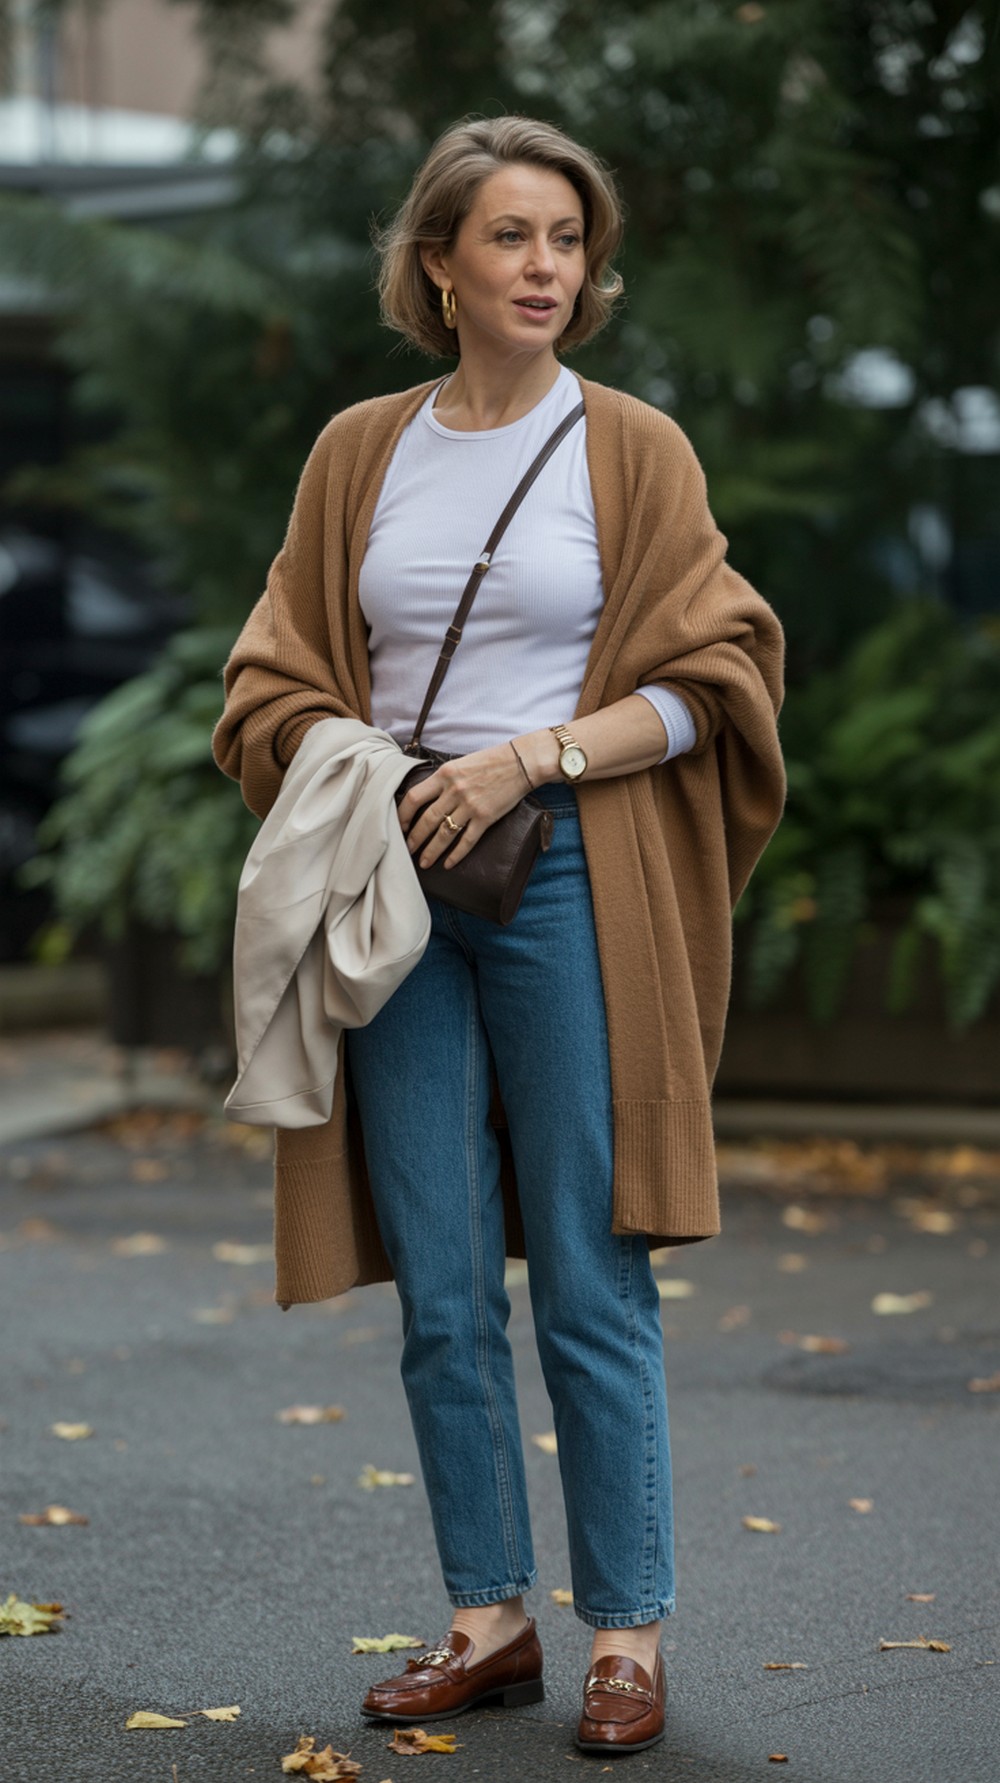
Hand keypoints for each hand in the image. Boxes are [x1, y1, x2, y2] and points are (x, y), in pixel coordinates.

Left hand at [397, 743, 526, 870]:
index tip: (400, 825)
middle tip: (407, 850)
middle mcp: (454, 790)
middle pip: (426, 820)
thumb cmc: (491, 760)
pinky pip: (467, 840)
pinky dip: (456, 854)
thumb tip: (426, 797)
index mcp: (444, 774)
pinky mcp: (486, 817)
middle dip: (414, 838)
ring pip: (444, 833)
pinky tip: (448, 864)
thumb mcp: (460, 763)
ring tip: (424, 862)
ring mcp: (470, 805)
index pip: (414, 797)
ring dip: (431, 851)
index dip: (403, 814)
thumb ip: (443, 779)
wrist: (521, 762)